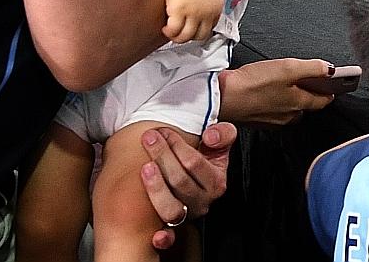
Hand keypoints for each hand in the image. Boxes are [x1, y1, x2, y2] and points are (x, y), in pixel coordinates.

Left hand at [139, 122, 233, 251]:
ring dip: (156, 187)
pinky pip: (170, 237)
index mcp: (216, 182)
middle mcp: (202, 201)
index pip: (194, 163)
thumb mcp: (220, 142)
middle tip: (148, 138)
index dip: (177, 145)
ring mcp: (187, 215)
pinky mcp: (173, 227)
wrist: (194, 173)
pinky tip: (156, 235)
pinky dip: (164, 238)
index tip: (164, 131)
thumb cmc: (204, 156)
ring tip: (145, 166)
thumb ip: (223, 134)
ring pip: (171, 207)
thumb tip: (212, 137)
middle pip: (179, 181)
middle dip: (162, 156)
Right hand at [161, 0, 222, 43]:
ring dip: (177, 37)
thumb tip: (199, 9)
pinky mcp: (179, 11)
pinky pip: (174, 30)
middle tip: (179, 34)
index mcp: (215, 6)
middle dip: (188, 37)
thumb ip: (205, 1)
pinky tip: (165, 28)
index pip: (210, 27)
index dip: (198, 31)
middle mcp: (207, 11)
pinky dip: (169, 32)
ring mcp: (194, 13)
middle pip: (199, 35)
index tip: (190, 30)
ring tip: (170, 32)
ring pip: (186, 36)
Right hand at [217, 57, 336, 125]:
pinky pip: (275, 109)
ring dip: (292, 96)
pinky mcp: (258, 119)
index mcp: (299, 104)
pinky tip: (268, 89)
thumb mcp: (287, 68)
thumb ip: (312, 68)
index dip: (330, 90)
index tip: (334, 84)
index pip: (323, 100)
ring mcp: (273, 120)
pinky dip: (276, 100)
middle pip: (307, 104)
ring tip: (287, 80)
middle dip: (310, 92)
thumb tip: (330, 70)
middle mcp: (288, 116)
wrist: (221, 98)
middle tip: (310, 78)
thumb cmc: (253, 84)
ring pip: (290, 107)